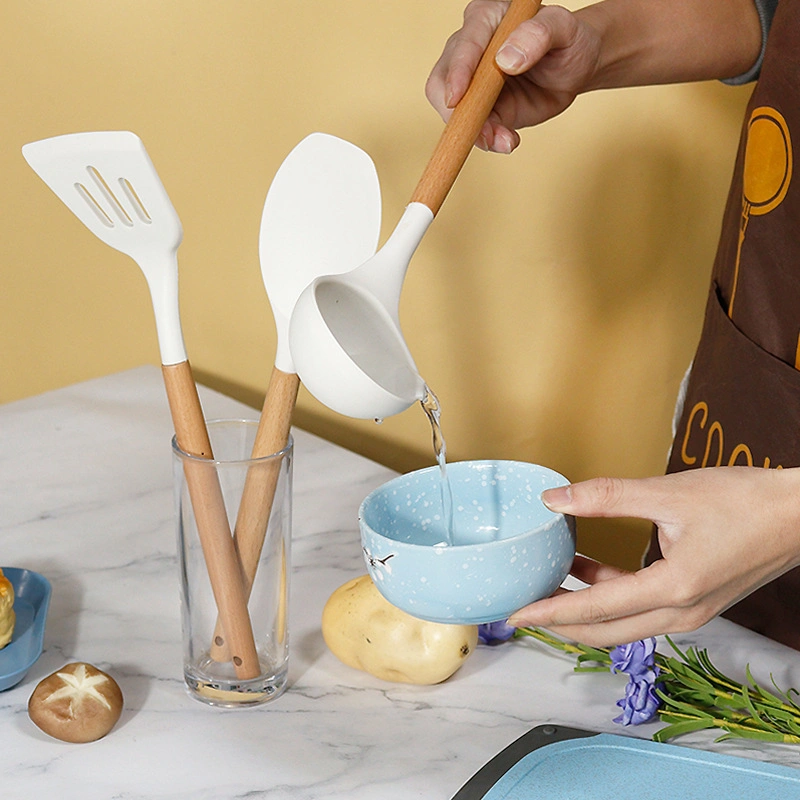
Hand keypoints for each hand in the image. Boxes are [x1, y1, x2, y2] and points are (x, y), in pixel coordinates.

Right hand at [425, 1, 601, 152]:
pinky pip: (474, 129)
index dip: (456, 71)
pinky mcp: (481, 109)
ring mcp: (472, 83)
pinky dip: (488, 140)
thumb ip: (538, 34)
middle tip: (484, 131)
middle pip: (442, 82)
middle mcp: (471, 49)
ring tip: (505, 140)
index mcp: (486, 18)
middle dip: (458, 112)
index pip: (462, 45)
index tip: (457, 97)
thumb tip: (506, 59)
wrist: (576, 69)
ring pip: (454, 112)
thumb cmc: (569, 40)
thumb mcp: (563, 28)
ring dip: (476, 131)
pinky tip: (508, 141)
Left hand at [507, 467, 799, 645]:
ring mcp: (691, 610)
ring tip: (548, 585)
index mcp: (673, 589)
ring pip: (623, 623)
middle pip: (605, 631)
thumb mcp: (668, 493)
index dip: (550, 613)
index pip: (595, 609)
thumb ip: (606, 496)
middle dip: (559, 623)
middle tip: (522, 610)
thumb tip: (555, 499)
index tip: (515, 615)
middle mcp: (681, 611)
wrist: (798, 514)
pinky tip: (589, 568)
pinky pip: (641, 608)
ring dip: (584, 609)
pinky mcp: (696, 600)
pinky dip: (610, 595)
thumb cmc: (743, 502)